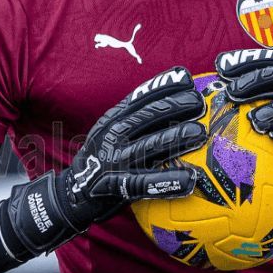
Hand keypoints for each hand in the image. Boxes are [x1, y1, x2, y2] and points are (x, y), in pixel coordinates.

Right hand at [4, 66, 206, 256]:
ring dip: (175, 138)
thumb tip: (173, 103)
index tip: (188, 79)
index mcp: (113, 119)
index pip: (140, 97)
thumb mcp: (111, 131)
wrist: (72, 193)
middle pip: (148, 116)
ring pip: (148, 146)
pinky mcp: (117, 185)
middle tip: (200, 103)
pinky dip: (168, 181)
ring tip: (199, 132)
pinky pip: (146, 183)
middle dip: (176, 107)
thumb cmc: (102, 159)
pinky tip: (189, 179)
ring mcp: (114, 160)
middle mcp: (112, 135)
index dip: (164, 85)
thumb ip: (136, 118)